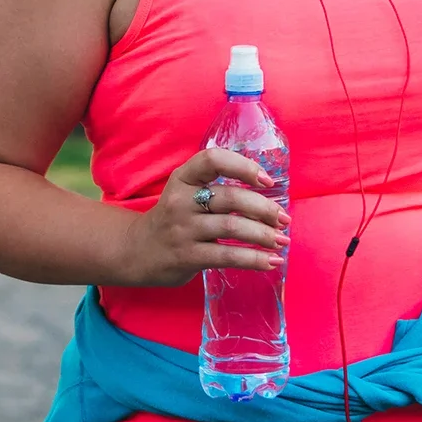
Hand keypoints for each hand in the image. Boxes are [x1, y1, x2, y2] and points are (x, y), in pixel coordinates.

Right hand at [117, 149, 290, 286]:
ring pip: (232, 228)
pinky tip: (271, 261)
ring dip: (264, 235)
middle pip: (230, 198)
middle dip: (264, 209)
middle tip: (284, 219)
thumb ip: (216, 187)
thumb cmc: (173, 218)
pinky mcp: (187, 256)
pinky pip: (227, 256)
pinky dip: (254, 259)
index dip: (243, 166)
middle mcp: (180, 200)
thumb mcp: (185, 192)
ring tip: (282, 241)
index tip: (266, 181)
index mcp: (183, 178)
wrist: (137, 250)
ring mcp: (183, 229)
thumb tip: (268, 196)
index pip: (213, 159)